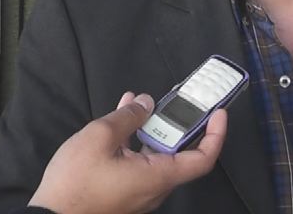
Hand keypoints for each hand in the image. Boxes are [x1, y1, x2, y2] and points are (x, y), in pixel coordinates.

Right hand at [29, 92, 226, 213]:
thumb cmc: (74, 185)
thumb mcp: (99, 138)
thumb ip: (127, 117)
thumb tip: (145, 103)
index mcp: (158, 176)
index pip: (203, 159)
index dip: (215, 135)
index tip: (218, 114)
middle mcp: (154, 187)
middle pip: (178, 152)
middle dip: (177, 123)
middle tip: (178, 100)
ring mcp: (138, 191)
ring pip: (154, 154)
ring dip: (150, 127)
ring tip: (140, 102)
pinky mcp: (122, 191)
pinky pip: (136, 161)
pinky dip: (133, 138)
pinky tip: (120, 116)